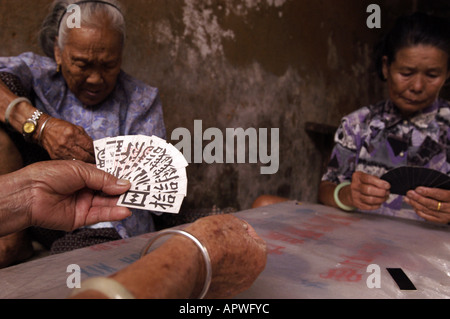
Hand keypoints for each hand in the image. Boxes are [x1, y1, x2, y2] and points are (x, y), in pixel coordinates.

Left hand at [2, 160, 131, 234]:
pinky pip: (100, 216)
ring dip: (121, 203)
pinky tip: (124, 210)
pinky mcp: (80, 219)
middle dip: (123, 191)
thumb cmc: (48, 175)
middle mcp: (85, 190)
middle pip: (109, 191)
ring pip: (106, 204)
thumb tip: (124, 184)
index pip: (106, 177)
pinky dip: (113, 213)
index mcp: (83, 175)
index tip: (135, 177)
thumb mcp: (80, 170)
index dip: (120, 177)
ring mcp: (83, 204)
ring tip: (136, 201)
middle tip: (140, 190)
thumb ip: (103, 178)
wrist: (28, 194)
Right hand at [40, 117, 94, 162]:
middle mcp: (67, 143)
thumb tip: (95, 147)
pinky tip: (80, 164)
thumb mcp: (76, 128)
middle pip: (85, 156)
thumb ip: (86, 138)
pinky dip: (76, 164)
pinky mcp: (56, 157)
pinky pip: (69, 162)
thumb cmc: (61, 127)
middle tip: (98, 162)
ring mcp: (61, 151)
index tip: (100, 155)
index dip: (96, 152)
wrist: (43, 130)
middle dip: (92, 160)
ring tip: (91, 164)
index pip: (89, 146)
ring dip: (85, 164)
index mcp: (73, 133)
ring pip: (78, 161)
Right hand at [185, 214, 266, 297]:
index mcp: (258, 257)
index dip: (245, 232)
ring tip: (211, 251)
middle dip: (236, 248)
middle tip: (222, 240)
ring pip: (232, 270)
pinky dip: (215, 273)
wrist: (187, 260)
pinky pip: (220, 280)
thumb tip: (241, 228)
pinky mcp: (219, 294)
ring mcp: (234, 287)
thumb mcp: (229, 220)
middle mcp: (250, 276)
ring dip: (225, 262)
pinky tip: (205, 263)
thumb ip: (240, 226)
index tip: (236, 229)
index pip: (257, 241)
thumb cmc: (209, 240)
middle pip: (246, 258)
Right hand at [349, 171, 390, 209]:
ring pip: (370, 200)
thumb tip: (386, 186)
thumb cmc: (363, 184)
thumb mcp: (368, 177)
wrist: (352, 192)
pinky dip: (377, 205)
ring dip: (381, 199)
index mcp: (357, 177)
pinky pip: (369, 207)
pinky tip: (379, 202)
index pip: (368, 179)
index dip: (379, 183)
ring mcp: (355, 196)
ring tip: (385, 197)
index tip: (387, 186)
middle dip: (381, 192)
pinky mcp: (357, 204)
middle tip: (387, 192)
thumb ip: (376, 180)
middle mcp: (354, 186)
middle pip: (368, 190)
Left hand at [405, 187, 449, 223]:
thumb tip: (424, 187)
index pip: (439, 195)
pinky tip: (414, 206)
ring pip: (428, 210)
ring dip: (415, 204)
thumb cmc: (449, 195)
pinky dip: (419, 212)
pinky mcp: (442, 220)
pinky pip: (428, 217)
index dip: (427, 192)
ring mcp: (446, 215)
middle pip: (431, 204)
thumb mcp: (448, 189)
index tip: (417, 189)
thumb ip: (439, 188)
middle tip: (409, 193)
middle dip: (418, 198)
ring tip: (408, 199)